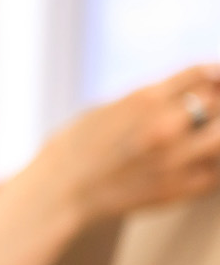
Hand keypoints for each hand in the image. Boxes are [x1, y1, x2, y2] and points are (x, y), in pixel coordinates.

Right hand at [39, 65, 219, 221]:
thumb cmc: (78, 148)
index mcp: (145, 99)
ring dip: (215, 133)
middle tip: (207, 112)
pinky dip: (212, 164)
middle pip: (217, 101)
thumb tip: (187, 89)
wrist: (60, 191)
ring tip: (203, 137)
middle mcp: (165, 125)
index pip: (202, 73)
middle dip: (214, 104)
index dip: (216, 74)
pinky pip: (216, 171)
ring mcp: (175, 159)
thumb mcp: (108, 107)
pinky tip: (200, 162)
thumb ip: (149, 98)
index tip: (216, 81)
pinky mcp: (180, 189)